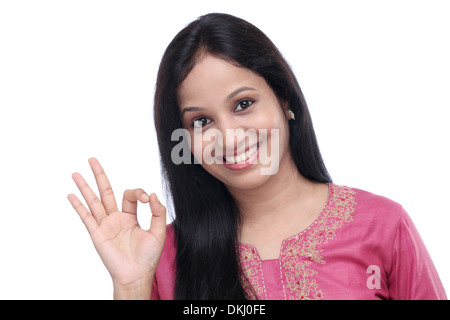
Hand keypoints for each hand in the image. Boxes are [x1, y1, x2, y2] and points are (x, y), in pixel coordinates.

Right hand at [67, 158, 165, 297]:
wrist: (136, 275)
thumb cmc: (148, 257)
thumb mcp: (159, 231)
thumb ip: (158, 212)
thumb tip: (152, 194)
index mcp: (130, 217)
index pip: (130, 195)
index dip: (139, 193)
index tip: (148, 199)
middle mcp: (116, 218)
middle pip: (106, 191)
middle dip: (99, 175)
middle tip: (92, 159)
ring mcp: (105, 225)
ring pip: (93, 201)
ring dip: (84, 187)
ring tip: (76, 173)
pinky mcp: (97, 234)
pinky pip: (86, 217)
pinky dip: (78, 206)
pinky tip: (71, 195)